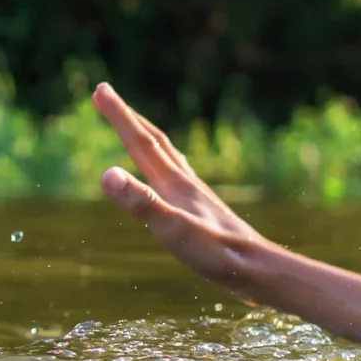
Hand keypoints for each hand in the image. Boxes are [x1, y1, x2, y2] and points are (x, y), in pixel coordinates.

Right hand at [93, 83, 273, 290]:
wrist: (260, 271)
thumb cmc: (217, 255)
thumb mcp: (173, 231)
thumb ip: (142, 203)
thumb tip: (107, 174)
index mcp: (175, 184)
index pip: (139, 142)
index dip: (119, 116)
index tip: (100, 89)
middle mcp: (186, 184)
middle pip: (153, 141)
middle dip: (127, 117)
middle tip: (105, 94)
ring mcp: (197, 197)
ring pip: (168, 157)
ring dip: (147, 138)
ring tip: (135, 128)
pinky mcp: (204, 213)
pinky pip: (178, 178)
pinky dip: (165, 167)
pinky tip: (169, 178)